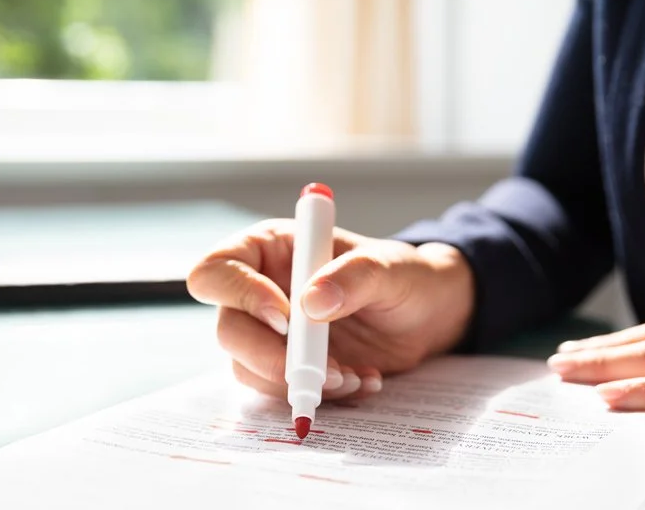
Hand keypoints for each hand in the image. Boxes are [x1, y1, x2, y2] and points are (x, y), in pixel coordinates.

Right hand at [187, 219, 473, 400]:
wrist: (427, 315)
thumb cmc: (404, 276)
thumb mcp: (389, 267)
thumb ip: (354, 276)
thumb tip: (312, 303)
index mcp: (269, 249)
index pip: (217, 270)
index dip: (239, 296)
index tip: (286, 319)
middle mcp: (259, 290)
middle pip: (228, 329)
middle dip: (272, 356)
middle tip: (323, 369)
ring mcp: (270, 333)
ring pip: (248, 367)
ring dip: (298, 382)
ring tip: (351, 377)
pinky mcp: (289, 366)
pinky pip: (280, 391)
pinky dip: (318, 395)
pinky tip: (360, 382)